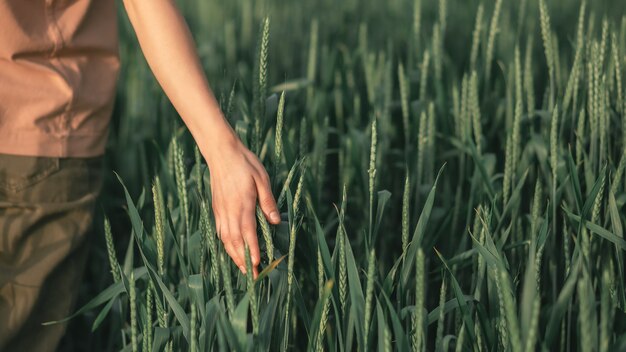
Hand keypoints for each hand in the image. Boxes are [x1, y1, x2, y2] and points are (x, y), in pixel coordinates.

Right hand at [203, 135, 279, 278]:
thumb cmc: (244, 163)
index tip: (256, 263)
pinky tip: (231, 250)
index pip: (247, 232)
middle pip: (234, 241)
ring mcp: (221, 211)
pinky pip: (220, 231)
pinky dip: (226, 244)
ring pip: (225, 239)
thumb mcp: (262, 179)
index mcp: (242, 204)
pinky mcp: (217, 208)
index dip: (252, 249)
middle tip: (252, 276)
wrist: (221, 152)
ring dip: (234, 255)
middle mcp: (229, 211)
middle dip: (243, 259)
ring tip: (243, 269)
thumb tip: (276, 221)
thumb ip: (268, 201)